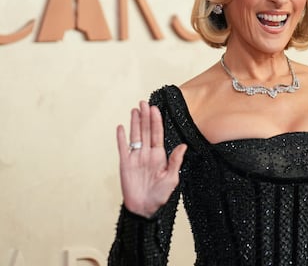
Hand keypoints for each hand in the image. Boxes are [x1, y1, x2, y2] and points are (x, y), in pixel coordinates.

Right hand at [116, 101, 186, 217]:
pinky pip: (123, 148)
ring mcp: (136, 157)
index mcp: (159, 155)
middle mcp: (147, 153)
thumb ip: (175, 161)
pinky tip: (121, 127)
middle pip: (146, 131)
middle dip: (146, 116)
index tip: (155, 109)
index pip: (157, 134)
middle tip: (144, 102)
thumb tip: (183, 146)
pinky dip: (121, 138)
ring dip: (135, 123)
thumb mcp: (171, 178)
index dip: (156, 121)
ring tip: (135, 110)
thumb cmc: (160, 195)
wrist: (144, 208)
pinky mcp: (125, 164)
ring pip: (135, 136)